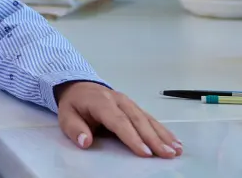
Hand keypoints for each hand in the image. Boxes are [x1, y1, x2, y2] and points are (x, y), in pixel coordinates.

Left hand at [55, 82, 181, 158]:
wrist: (79, 86)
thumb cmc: (75, 105)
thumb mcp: (66, 115)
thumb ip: (74, 128)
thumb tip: (85, 141)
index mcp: (101, 101)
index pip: (118, 121)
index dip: (132, 137)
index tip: (145, 153)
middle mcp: (118, 100)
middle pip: (137, 120)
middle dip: (153, 138)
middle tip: (167, 154)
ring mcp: (128, 102)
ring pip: (147, 118)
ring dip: (163, 135)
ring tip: (175, 150)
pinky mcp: (134, 106)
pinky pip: (150, 118)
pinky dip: (163, 130)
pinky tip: (174, 141)